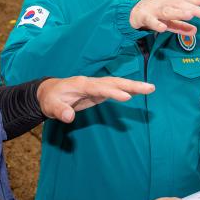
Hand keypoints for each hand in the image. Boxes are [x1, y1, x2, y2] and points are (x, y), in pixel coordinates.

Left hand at [37, 76, 154, 122]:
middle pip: (114, 82)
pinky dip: (127, 89)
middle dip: (132, 85)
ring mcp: (96, 86)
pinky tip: (138, 92)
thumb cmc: (50, 99)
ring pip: (117, 84)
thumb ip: (60, 111)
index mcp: (81, 84)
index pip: (100, 87)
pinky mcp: (98, 91)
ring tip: (150, 88)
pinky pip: (115, 89)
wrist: (49, 92)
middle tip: (150, 88)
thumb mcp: (51, 107)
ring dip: (133, 86)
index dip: (113, 92)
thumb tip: (69, 117)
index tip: (127, 97)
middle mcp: (91, 82)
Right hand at [129, 0, 199, 35]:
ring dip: (178, 13)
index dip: (199, 0)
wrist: (132, 13)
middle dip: (193, 8)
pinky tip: (163, 28)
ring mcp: (155, 10)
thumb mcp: (169, 21)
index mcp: (172, 2)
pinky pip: (151, 21)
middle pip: (179, 4)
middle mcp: (165, 4)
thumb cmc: (154, 15)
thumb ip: (181, 26)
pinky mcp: (145, 18)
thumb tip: (195, 31)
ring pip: (167, 11)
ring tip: (189, 15)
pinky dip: (157, 24)